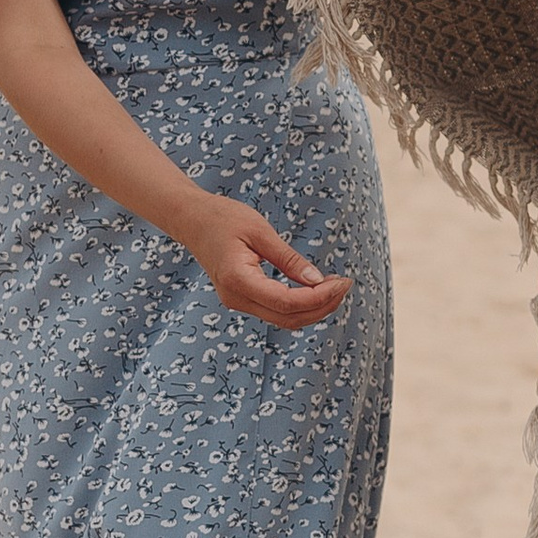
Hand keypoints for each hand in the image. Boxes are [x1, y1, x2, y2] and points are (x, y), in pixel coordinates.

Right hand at [183, 195, 353, 329]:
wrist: (192, 219)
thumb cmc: (223, 218)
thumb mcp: (260, 232)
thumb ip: (289, 259)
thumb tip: (318, 281)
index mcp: (238, 281)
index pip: (287, 303)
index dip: (319, 297)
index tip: (342, 281)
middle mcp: (236, 298)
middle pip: (288, 318)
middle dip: (322, 306)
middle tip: (345, 284)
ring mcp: (237, 301)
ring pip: (283, 319)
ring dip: (313, 308)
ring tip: (336, 287)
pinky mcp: (242, 298)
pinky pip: (275, 311)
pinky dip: (300, 305)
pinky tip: (317, 290)